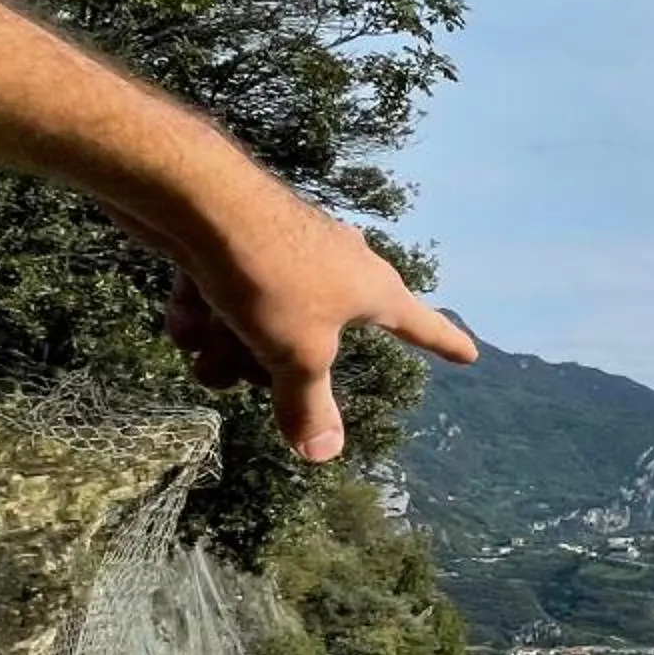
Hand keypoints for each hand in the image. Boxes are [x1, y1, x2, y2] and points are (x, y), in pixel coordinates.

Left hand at [110, 181, 475, 461]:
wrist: (198, 199)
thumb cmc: (269, 276)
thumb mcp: (294, 354)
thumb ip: (307, 407)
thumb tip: (323, 455)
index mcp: (372, 290)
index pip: (422, 326)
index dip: (445, 344)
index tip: (471, 355)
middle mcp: (338, 269)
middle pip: (315, 344)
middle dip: (268, 369)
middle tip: (245, 369)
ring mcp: (288, 256)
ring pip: (262, 327)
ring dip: (226, 348)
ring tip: (203, 346)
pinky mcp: (236, 248)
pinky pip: (225, 300)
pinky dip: (202, 315)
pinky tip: (182, 315)